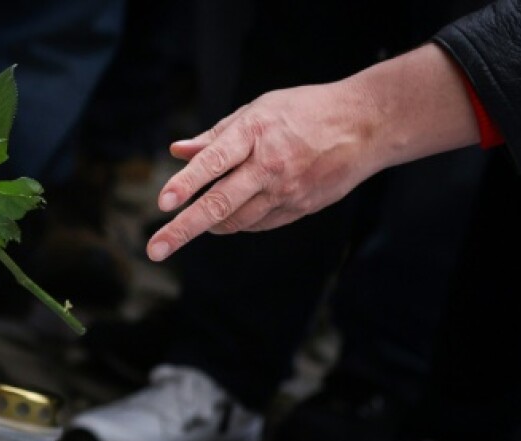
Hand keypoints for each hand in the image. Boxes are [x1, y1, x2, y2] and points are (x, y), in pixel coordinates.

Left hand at [146, 43, 478, 261]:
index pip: (214, 161)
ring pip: (236, 220)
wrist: (365, 125)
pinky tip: (232, 214)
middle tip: (155, 250)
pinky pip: (257, 224)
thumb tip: (177, 151)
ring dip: (209, 224)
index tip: (163, 202)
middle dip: (183, 229)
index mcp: (256, 132)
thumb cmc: (303, 112)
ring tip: (195, 220)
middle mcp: (269, 165)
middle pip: (220, 203)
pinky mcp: (300, 208)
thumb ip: (215, 136)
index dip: (186, 183)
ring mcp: (286, 190)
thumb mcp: (258, 110)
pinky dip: (238, 222)